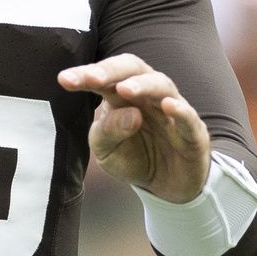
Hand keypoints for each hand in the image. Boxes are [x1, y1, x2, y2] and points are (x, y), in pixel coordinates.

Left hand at [59, 53, 209, 203]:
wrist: (166, 186)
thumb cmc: (134, 158)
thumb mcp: (107, 151)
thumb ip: (108, 132)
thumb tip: (128, 113)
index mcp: (121, 95)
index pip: (103, 77)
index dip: (85, 75)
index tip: (64, 80)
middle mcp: (147, 95)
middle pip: (132, 69)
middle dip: (111, 71)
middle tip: (92, 78)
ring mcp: (171, 110)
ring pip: (161, 85)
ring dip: (143, 84)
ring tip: (125, 89)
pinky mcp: (193, 131)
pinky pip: (189, 116)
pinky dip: (180, 109)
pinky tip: (168, 106)